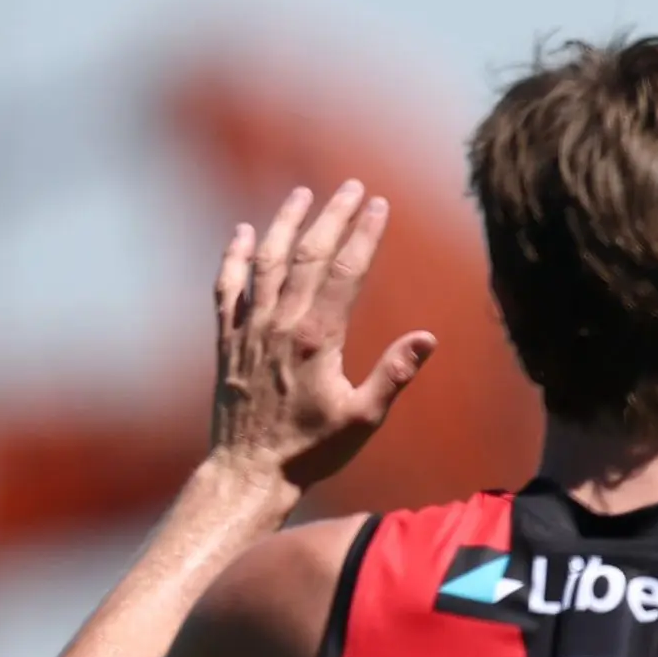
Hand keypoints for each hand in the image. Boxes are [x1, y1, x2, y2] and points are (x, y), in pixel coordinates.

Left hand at [210, 182, 435, 498]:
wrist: (249, 470)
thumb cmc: (313, 450)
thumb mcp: (364, 418)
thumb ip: (394, 374)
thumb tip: (429, 338)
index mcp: (317, 338)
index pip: (346, 272)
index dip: (364, 234)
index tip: (379, 204)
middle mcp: (279, 323)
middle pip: (309, 254)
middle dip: (331, 215)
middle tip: (350, 186)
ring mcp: (250, 328)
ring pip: (268, 260)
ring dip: (286, 223)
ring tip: (302, 194)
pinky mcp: (228, 340)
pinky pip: (229, 286)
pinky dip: (235, 256)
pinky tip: (244, 232)